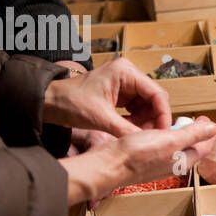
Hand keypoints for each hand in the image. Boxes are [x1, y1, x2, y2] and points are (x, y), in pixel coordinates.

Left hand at [43, 56, 171, 137]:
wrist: (51, 103)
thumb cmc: (70, 102)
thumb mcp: (100, 118)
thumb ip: (126, 130)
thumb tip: (146, 143)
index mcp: (125, 72)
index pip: (156, 93)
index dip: (163, 114)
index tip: (164, 132)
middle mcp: (128, 75)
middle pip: (154, 99)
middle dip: (154, 119)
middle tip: (151, 137)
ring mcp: (125, 84)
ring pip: (147, 105)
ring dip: (145, 121)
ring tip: (136, 134)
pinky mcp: (120, 94)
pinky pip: (137, 108)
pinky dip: (136, 120)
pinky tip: (129, 129)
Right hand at [61, 117, 215, 204]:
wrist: (109, 165)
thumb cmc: (137, 155)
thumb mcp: (170, 140)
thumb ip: (193, 135)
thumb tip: (213, 129)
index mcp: (182, 161)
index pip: (203, 147)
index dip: (208, 133)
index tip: (209, 120)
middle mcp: (172, 164)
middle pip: (190, 148)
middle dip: (196, 134)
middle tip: (197, 120)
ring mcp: (158, 163)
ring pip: (175, 147)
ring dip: (180, 134)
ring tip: (180, 123)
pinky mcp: (145, 159)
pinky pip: (160, 147)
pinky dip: (164, 136)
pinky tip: (158, 130)